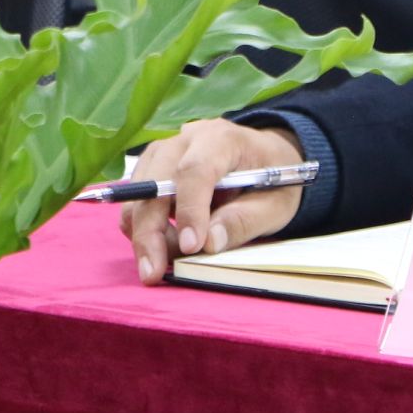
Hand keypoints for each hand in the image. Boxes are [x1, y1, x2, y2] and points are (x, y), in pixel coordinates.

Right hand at [118, 119, 305, 284]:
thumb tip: (208, 243)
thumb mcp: (275, 203)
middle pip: (156, 185)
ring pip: (139, 197)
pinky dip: (143, 230)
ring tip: (167, 263)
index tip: (190, 247)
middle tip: (154, 273)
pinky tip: (167, 244)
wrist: (264, 158)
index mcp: (222, 138)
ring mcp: (163, 152)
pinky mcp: (150, 169)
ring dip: (145, 235)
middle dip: (151, 233)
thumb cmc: (273, 179)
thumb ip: (245, 220)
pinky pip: (136, 204)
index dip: (190, 210)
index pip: (196, 170)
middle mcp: (185, 139)